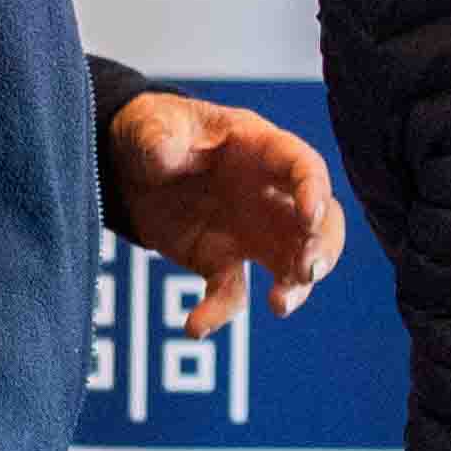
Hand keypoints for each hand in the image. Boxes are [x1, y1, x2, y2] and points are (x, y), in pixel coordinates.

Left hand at [104, 91, 345, 331]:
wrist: (128, 168)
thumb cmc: (154, 131)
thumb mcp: (151, 124)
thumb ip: (159, 136)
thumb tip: (162, 149)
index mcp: (261, 150)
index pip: (304, 167)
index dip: (315, 190)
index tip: (310, 216)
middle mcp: (268, 195)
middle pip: (319, 223)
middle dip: (323, 247)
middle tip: (308, 269)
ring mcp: (250, 232)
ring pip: (292, 264)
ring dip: (295, 287)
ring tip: (279, 305)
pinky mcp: (221, 262)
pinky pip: (232, 293)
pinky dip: (218, 312)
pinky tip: (196, 326)